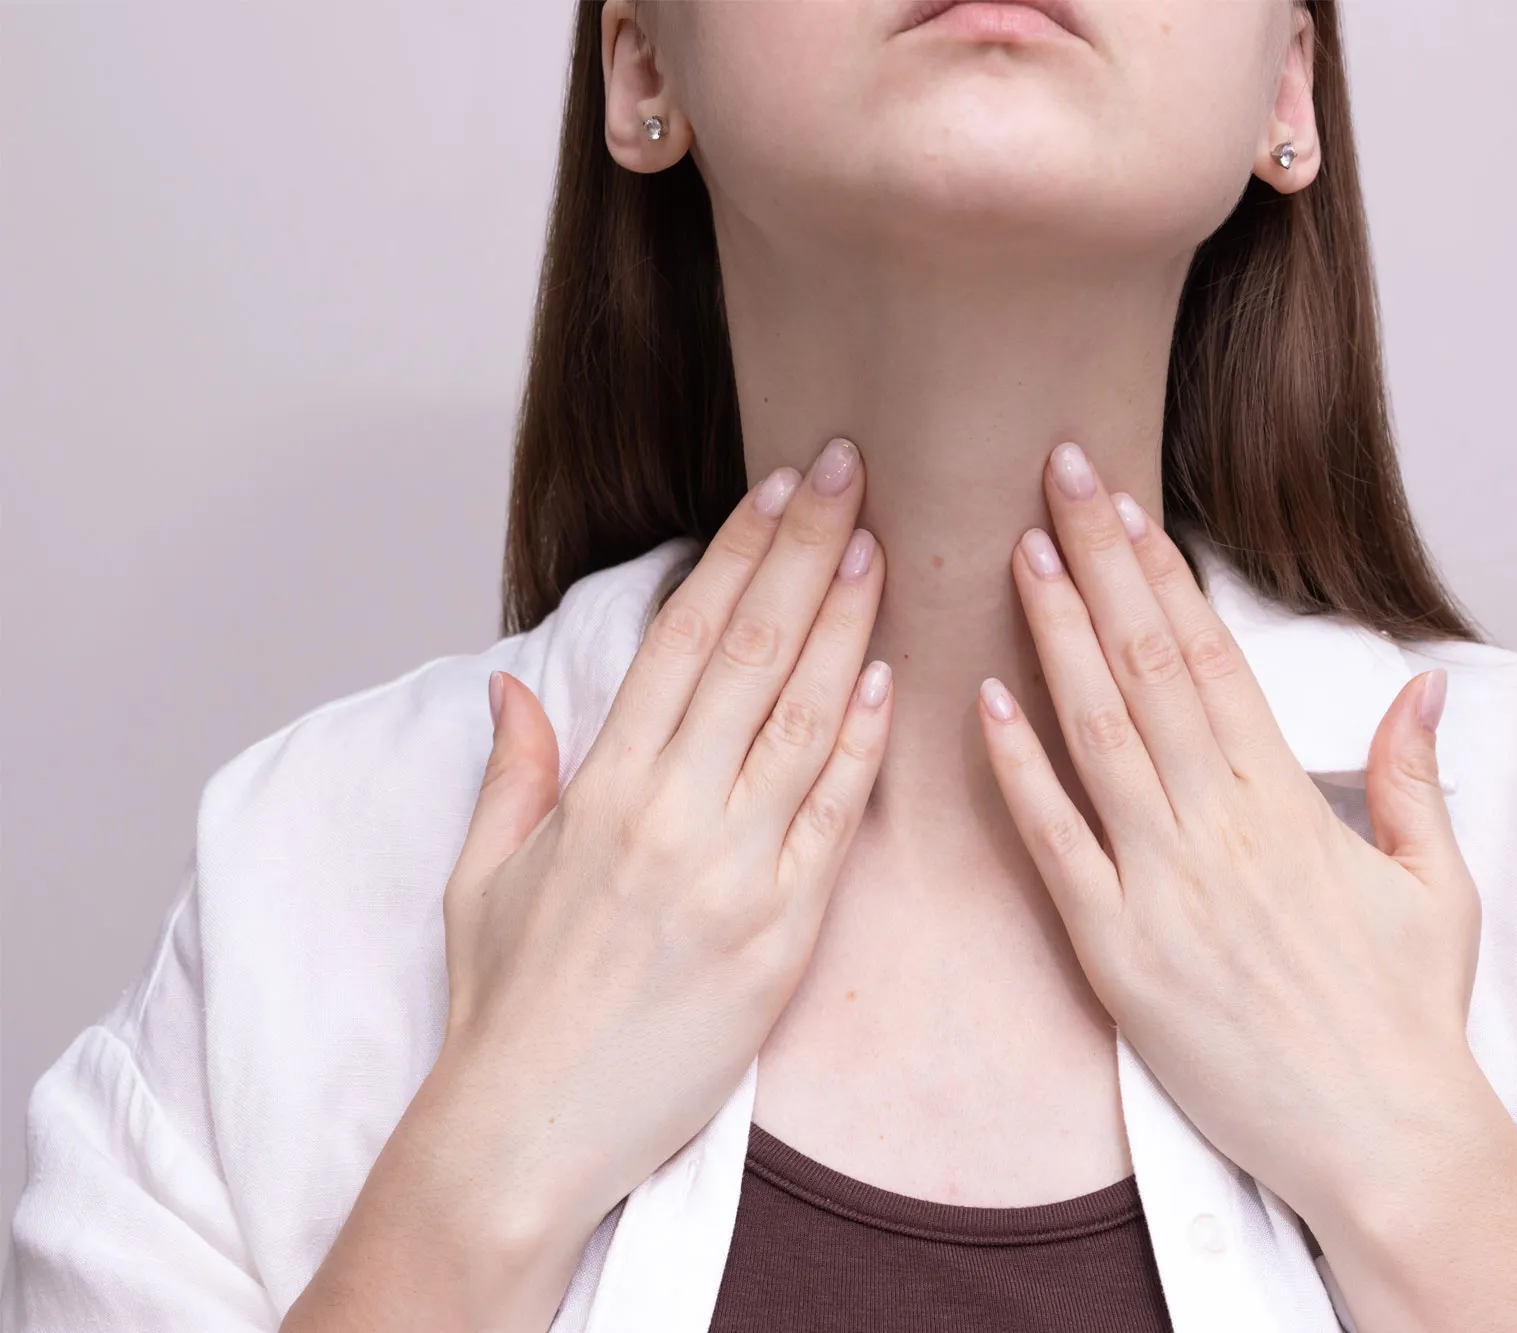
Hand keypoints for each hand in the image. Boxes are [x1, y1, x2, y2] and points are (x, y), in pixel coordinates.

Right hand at [285, 438, 890, 1332]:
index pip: (680, 640)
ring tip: (881, 549)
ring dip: (845, 627)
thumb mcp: (483, 878)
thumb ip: (514, 771)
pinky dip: (860, 749)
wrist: (525, 1134)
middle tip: (851, 473)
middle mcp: (666, 818)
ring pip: (798, 722)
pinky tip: (888, 679)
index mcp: (598, 792)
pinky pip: (830, 824)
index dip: (735, 554)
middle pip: (749, 655)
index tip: (779, 488)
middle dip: (804, 553)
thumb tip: (516, 687)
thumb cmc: (506, 1009)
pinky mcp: (776, 941)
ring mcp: (728, 877)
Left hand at [977, 442, 1516, 1330]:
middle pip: (1147, 665)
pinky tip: (983, 702)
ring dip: (1054, 636)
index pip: (1212, 655)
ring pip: (1098, 732)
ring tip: (1018, 552)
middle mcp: (1222, 826)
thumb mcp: (1438, 885)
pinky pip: (1057, 845)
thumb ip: (1412, 778)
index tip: (1124, 503)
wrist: (1384, 1138)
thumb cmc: (1408, 1018)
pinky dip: (1020, 771)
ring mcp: (1165, 887)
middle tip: (1054, 475)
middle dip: (1100, 561)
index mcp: (1289, 802)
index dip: (1161, 571)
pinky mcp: (1120, 955)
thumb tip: (1420, 688)